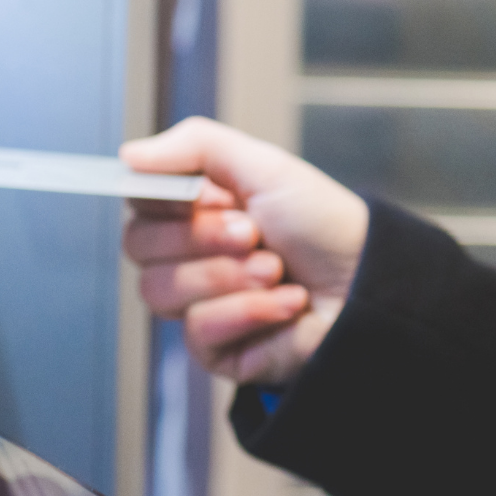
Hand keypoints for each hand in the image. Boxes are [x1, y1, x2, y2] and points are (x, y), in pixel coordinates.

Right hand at [120, 117, 368, 385]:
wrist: (366, 284)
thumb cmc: (321, 224)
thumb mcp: (264, 166)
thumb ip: (195, 147)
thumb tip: (128, 154)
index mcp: (195, 208)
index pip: (137, 202)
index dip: (163, 198)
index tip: (204, 193)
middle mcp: (189, 254)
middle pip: (139, 246)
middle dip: (201, 236)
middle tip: (252, 232)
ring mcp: (199, 302)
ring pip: (161, 290)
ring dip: (228, 275)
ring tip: (275, 268)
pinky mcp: (216, 348)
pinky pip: (198, 330)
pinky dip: (248, 310)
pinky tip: (286, 302)